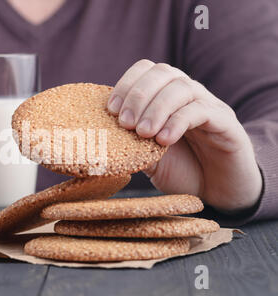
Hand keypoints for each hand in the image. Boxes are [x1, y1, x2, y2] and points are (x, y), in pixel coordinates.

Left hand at [108, 59, 262, 211]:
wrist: (219, 193)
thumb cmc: (183, 171)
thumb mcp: (149, 158)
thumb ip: (131, 144)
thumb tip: (101, 138)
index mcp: (167, 97)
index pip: (146, 70)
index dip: (126, 84)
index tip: (111, 110)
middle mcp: (188, 95)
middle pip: (163, 73)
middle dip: (138, 95)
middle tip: (125, 123)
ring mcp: (209, 106)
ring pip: (182, 88)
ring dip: (157, 108)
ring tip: (143, 133)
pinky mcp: (226, 123)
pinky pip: (202, 111)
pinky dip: (178, 122)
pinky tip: (164, 140)